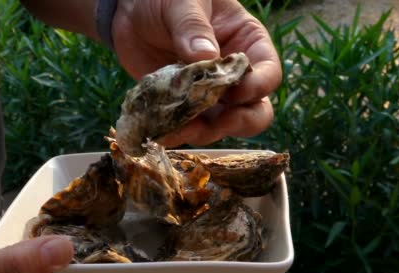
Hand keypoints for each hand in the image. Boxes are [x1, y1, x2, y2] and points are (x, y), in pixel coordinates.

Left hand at [112, 0, 281, 145]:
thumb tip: (206, 57)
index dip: (257, 87)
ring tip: (177, 129)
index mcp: (246, 42)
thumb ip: (193, 26)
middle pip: (254, 111)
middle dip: (237, 122)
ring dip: (202, 133)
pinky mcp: (181, 105)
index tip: (234, 92)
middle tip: (215, 123)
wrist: (130, 11)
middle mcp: (232, 74)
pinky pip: (186, 126)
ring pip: (220, 126)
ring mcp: (207, 94)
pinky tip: (161, 132)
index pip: (267, 73)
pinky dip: (176, 133)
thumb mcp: (182, 1)